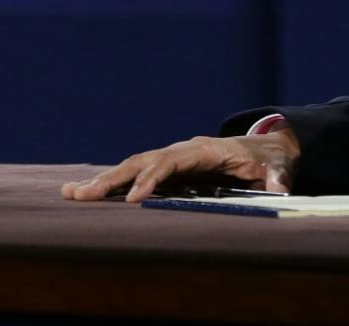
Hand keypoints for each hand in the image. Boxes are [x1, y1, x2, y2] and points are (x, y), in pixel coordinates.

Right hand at [60, 130, 299, 202]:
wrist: (266, 148)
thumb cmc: (270, 159)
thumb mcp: (278, 166)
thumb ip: (277, 176)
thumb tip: (279, 186)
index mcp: (203, 150)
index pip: (169, 163)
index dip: (150, 179)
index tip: (132, 199)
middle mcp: (181, 151)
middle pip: (139, 162)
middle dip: (109, 179)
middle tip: (79, 194)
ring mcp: (172, 159)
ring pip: (131, 167)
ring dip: (101, 182)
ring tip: (69, 193)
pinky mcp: (168, 171)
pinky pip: (135, 176)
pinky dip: (111, 185)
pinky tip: (88, 194)